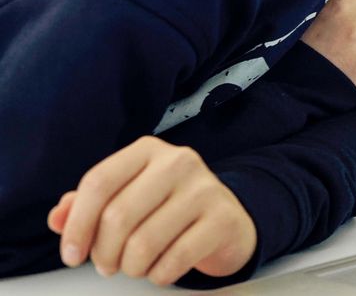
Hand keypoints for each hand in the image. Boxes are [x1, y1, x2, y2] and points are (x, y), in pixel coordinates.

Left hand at [47, 136, 254, 285]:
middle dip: (103, 253)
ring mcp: (205, 189)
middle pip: (117, 216)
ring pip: (143, 243)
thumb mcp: (127, 197)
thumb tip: (58, 217)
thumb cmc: (166, 210)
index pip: (98, 182)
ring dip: (130, 268)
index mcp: (148, 151)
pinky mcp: (223, 219)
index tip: (71, 254)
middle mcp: (178, 162)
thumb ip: (87, 204)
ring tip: (134, 266)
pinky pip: (174, 260)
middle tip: (106, 266)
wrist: (225, 222)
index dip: (77, 224)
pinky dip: (159, 275)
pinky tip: (160, 269)